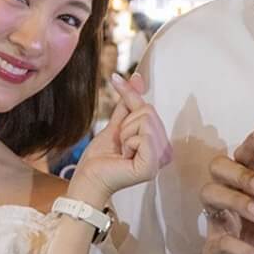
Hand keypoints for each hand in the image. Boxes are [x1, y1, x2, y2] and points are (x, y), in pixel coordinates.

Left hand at [72, 74, 171, 195]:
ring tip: (122, 152)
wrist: (88, 177)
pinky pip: (143, 136)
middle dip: (126, 124)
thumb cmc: (101, 156)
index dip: (130, 95)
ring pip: (145, 121)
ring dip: (125, 134)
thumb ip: (129, 102)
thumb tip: (137, 77)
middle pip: (148, 112)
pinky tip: (125, 157)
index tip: (115, 78)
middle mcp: (165, 152)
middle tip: (120, 144)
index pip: (148, 108)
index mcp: (160, 144)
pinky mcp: (152, 166)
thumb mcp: (117, 123)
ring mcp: (160, 160)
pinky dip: (128, 142)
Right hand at [198, 125, 253, 253]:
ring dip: (237, 200)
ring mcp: (218, 226)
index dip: (252, 142)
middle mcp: (230, 202)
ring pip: (209, 195)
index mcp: (250, 191)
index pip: (245, 156)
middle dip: (241, 171)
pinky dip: (248, 251)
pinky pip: (222, 244)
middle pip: (218, 167)